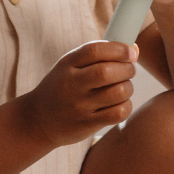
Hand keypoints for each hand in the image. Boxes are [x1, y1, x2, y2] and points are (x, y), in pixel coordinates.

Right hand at [23, 41, 137, 147]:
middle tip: (129, 70)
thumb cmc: (63, 87)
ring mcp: (79, 106)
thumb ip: (99, 56)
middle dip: (127, 69)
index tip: (130, 52)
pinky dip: (126, 106)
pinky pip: (118, 113)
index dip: (118, 49)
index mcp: (67, 64)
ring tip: (123, 87)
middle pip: (107, 72)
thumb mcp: (71, 66)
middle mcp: (72, 84)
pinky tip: (120, 103)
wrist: (38, 120)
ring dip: (128, 87)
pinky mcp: (87, 124)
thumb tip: (134, 49)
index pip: (95, 50)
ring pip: (117, 92)